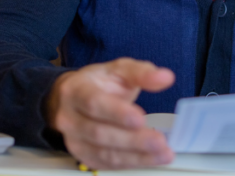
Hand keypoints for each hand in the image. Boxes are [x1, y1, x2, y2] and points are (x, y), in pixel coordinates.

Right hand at [46, 57, 175, 169]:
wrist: (76, 99)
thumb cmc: (99, 83)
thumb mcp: (120, 69)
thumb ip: (142, 73)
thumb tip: (165, 77)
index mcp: (75, 90)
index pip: (93, 103)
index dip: (117, 113)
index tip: (141, 119)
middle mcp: (69, 118)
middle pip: (99, 133)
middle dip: (132, 139)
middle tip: (159, 140)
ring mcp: (74, 140)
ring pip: (105, 153)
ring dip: (136, 156)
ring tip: (162, 152)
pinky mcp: (84, 157)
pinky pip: (109, 164)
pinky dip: (133, 162)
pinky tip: (151, 158)